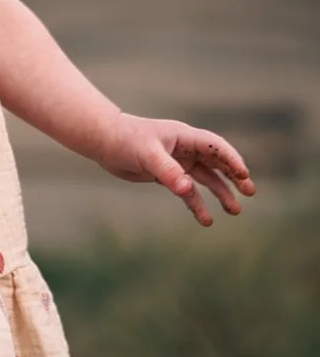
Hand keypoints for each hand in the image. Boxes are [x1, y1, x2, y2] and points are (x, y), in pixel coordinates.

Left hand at [95, 112, 256, 226]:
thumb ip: (167, 171)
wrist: (105, 142)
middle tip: (250, 192)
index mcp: (184, 137)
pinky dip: (197, 204)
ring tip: (234, 210)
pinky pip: (188, 191)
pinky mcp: (167, 175)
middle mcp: (184, 148)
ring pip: (205, 178)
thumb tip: (186, 189)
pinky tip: (206, 220)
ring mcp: (177, 162)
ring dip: (220, 192)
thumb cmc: (126, 140)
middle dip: (233, 176)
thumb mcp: (147, 155)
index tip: (244, 175)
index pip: (214, 146)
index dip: (231, 159)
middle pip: (216, 162)